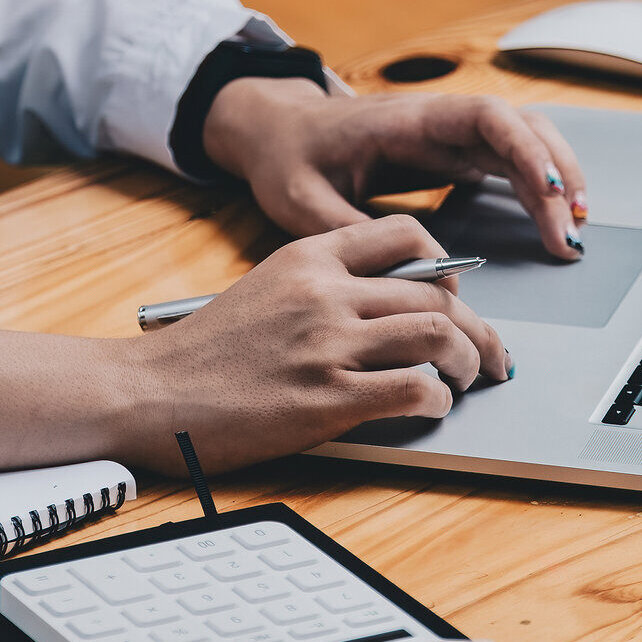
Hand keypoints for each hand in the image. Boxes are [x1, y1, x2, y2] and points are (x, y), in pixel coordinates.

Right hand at [127, 215, 509, 474]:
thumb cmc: (206, 350)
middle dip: (479, 328)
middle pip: (438, 294)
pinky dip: (436, 399)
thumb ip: (327, 284)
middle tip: (492, 353)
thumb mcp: (268, 289)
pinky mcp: (327, 399)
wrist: (149, 393)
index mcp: (310, 256)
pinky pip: (413, 389)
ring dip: (469, 361)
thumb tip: (395, 305)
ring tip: (467, 380)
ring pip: (439, 335)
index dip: (449, 265)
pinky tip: (431, 406)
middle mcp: (326, 292)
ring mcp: (328, 344)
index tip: (459, 294)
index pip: (407, 236)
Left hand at [202, 77, 588, 259]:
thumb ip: (350, 232)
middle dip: (556, 174)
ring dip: (556, 178)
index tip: (551, 193)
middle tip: (571, 232)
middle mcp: (438, 122)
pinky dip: (537, 186)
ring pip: (523, 142)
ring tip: (575, 229)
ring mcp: (449, 137)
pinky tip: (553, 218)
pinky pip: (508, 162)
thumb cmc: (289, 156)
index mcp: (408, 122)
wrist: (276, 132)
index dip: (526, 152)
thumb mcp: (302, 200)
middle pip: (520, 129)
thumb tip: (406, 271)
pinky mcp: (451, 156)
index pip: (487, 119)